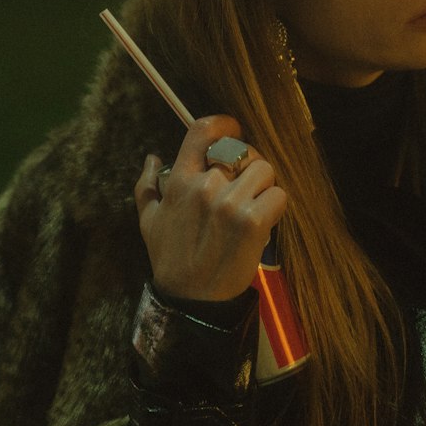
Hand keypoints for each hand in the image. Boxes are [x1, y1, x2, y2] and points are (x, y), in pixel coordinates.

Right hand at [134, 114, 286, 301]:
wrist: (191, 301)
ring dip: (264, 186)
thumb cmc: (170, 259)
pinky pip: (278, 195)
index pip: (203, 131)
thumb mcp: (148, 222)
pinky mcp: (253, 221)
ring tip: (254, 205)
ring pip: (264, 170)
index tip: (233, 130)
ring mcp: (230, 203)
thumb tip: (152, 158)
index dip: (224, 124)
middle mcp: (205, 186)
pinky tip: (263, 221)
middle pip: (241, 152)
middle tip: (245, 186)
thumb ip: (147, 187)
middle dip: (247, 166)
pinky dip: (276, 206)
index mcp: (180, 181)